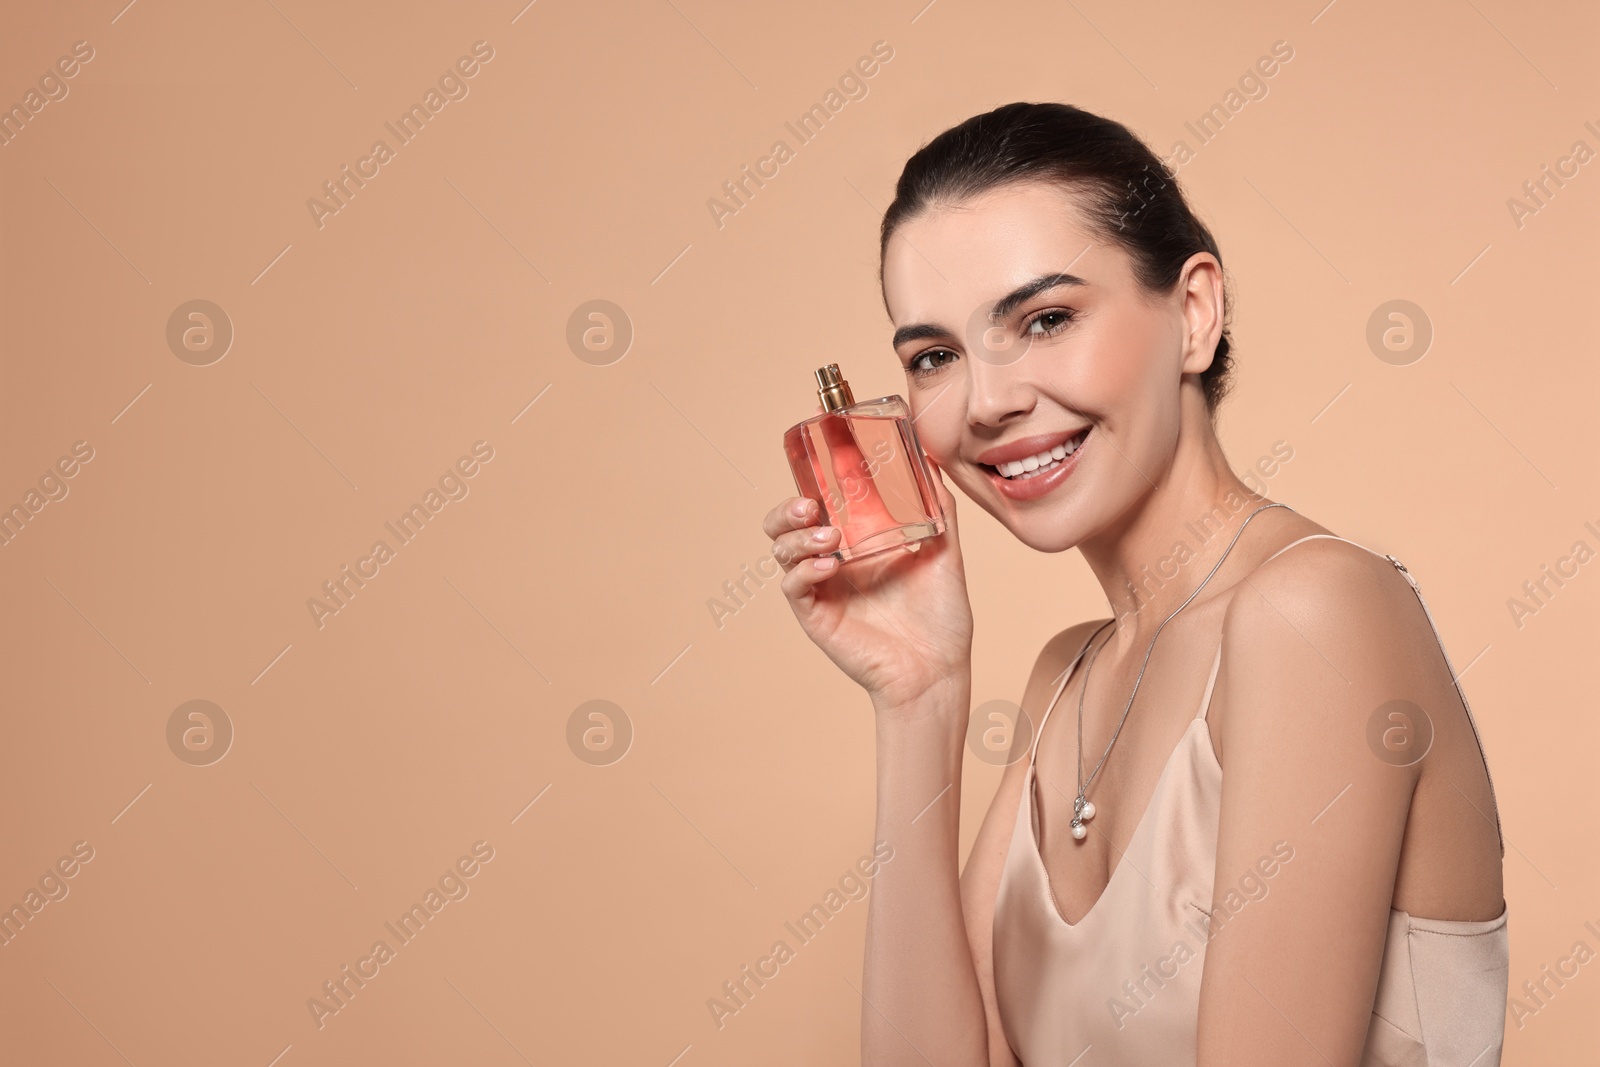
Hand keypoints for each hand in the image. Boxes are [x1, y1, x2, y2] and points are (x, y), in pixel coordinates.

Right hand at [761, 459, 973, 712]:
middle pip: (784, 526)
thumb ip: (938, 507)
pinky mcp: (816, 616)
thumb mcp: (944, 551)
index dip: (813, 481)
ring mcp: (822, 589)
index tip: (824, 461)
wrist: (940, 667)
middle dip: (786, 510)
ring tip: (831, 538)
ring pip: (782, 552)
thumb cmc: (942, 617)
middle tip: (809, 506)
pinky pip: (794, 587)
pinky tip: (830, 567)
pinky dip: (805, 571)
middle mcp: (833, 562)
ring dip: (798, 537)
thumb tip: (932, 460)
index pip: (820, 504)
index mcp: (857, 542)